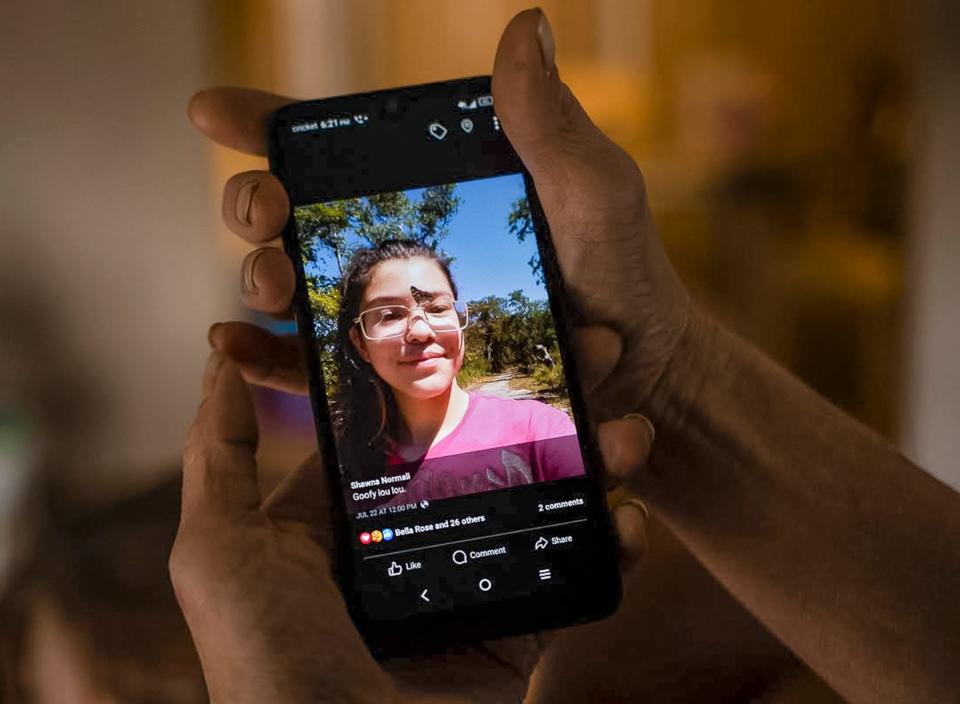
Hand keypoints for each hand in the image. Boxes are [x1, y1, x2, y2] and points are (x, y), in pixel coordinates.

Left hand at [170, 352, 652, 702]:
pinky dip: (613, 544)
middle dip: (545, 403)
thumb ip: (221, 455)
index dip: (454, 377)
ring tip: (629, 428)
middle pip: (491, 453)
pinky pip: (574, 577)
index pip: (410, 425)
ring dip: (595, 460)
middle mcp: (415, 542)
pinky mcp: (515, 630)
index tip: (496, 330)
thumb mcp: (220, 549)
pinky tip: (631, 514)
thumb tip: (221, 364)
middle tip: (594, 351)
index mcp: (351, 516)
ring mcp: (470, 585)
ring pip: (545, 504)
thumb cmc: (266, 658)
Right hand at [192, 9, 697, 433]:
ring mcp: (388, 305)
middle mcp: (397, 236)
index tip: (215, 113)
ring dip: (259, 273)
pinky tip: (234, 347)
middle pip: (290, 210)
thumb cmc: (621, 271)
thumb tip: (524, 26)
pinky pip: (311, 361)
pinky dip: (263, 356)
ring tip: (277, 276)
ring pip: (288, 282)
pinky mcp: (392, 368)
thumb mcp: (591, 190)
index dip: (267, 124)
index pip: (336, 145)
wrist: (638, 370)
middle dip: (253, 202)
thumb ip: (548, 121)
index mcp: (432, 183)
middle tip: (269, 209)